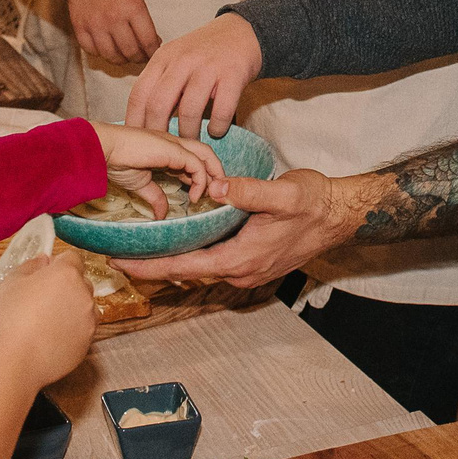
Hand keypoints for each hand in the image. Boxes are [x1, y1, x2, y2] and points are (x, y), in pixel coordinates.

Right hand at [0, 251, 95, 384]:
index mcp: (67, 274)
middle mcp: (84, 294)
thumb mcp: (11, 282)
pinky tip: (50, 338)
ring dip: (71, 309)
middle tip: (41, 300)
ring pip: (84, 307)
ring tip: (45, 322)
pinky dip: (72, 330)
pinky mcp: (88, 343)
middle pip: (80, 282)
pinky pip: (83, 329)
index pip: (72, 258)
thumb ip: (32, 265)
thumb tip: (44, 260)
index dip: (58, 264)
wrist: (14, 362)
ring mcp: (89, 321)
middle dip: (65, 287)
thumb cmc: (9, 319)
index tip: (44, 274)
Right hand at [68, 0, 160, 65]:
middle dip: (139, 58)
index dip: (153, 52)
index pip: (148, 41)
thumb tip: (150, 42)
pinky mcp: (79, 26)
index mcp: (132, 7)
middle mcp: (114, 18)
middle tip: (141, 56)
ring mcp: (95, 24)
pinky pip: (91, 50)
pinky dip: (100, 53)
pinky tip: (107, 48)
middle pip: (130, 52)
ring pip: (111, 56)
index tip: (154, 52)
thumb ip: (141, 18)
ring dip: (121, 59)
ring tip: (125, 55)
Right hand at [93, 122, 224, 218]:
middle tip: (214, 195)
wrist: (103, 150)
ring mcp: (174, 144)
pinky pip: (197, 164)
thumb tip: (162, 215)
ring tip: (210, 195)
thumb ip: (155, 196)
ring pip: (206, 155)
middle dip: (214, 174)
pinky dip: (201, 180)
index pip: (193, 159)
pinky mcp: (173, 150)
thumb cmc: (116, 162)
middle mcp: (174, 144)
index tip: (201, 196)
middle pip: (205, 154)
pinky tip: (195, 197)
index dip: (201, 177)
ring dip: (213, 175)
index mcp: (166, 149)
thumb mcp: (141, 184)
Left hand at [109, 166, 355, 287]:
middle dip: (151, 264)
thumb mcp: (282, 193)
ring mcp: (246, 270)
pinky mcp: (251, 262)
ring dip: (170, 260)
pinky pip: (212, 262)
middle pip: (185, 272)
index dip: (149, 265)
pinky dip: (190, 254)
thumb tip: (214, 186)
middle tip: (116, 252)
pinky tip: (178, 241)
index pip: (184, 267)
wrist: (340, 216)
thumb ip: (246, 191)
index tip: (119, 261)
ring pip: (198, 268)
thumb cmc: (314, 203)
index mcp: (241, 259)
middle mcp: (240, 272)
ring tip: (138, 247)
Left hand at [125, 13, 261, 138]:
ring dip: (188, 133)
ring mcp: (208, 67)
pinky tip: (216, 130)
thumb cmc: (205, 52)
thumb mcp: (176, 58)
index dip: (135, 121)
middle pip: (159, 104)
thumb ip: (159, 81)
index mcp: (163, 57)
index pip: (139, 94)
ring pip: (188, 111)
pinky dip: (217, 127)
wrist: (243, 31)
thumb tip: (141, 119)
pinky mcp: (233, 75)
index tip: (138, 140)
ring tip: (191, 142)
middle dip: (159, 132)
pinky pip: (221, 111)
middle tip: (164, 147)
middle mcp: (183, 61)